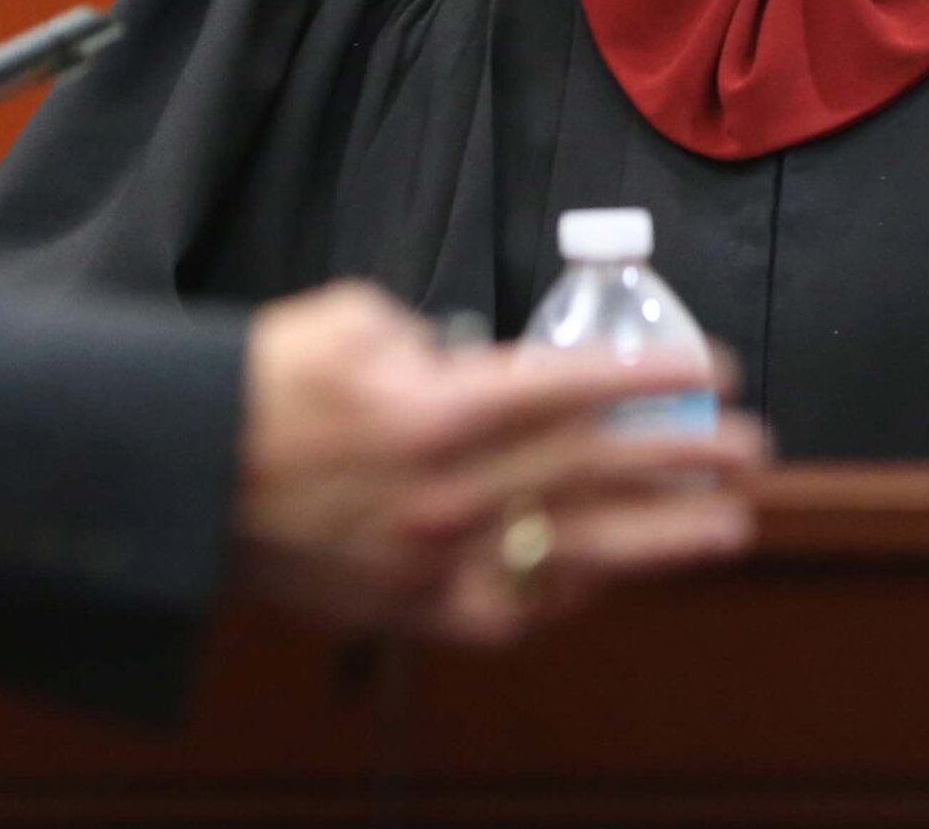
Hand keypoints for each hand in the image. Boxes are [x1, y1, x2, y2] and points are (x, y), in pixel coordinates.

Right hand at [235, 280, 766, 643]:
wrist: (180, 473)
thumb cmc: (258, 385)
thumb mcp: (346, 319)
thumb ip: (429, 337)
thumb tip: (476, 361)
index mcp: (434, 407)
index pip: (573, 389)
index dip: (652, 378)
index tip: (711, 370)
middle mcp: (449, 490)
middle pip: (594, 472)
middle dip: (682, 457)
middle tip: (748, 449)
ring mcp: (436, 558)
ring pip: (574, 550)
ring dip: (662, 538)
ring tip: (726, 525)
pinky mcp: (412, 607)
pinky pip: (511, 609)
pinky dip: (566, 594)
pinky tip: (608, 578)